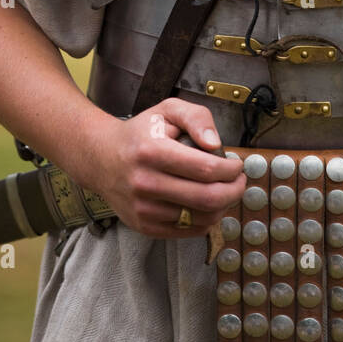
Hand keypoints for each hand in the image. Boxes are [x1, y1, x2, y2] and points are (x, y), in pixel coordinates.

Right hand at [84, 97, 246, 238]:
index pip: (205, 169)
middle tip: (240, 181)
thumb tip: (216, 145)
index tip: (237, 165)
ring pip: (200, 218)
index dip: (231, 169)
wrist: (102, 158)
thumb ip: (196, 118)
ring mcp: (143, 209)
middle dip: (234, 191)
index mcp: (152, 152)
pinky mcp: (144, 226)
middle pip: (207, 198)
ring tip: (225, 192)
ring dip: (223, 207)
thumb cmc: (141, 133)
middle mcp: (146, 183)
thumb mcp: (168, 110)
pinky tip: (208, 206)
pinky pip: (187, 231)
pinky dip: (206, 221)